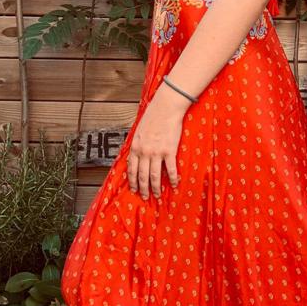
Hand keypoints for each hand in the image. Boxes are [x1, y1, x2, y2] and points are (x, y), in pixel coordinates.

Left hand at [126, 83, 190, 199]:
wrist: (166, 107)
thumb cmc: (153, 116)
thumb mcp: (139, 131)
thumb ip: (137, 144)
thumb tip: (136, 154)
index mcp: (135, 147)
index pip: (131, 169)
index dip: (132, 182)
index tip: (134, 190)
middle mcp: (144, 152)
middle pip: (142, 176)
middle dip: (143, 189)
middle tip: (145, 197)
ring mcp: (156, 153)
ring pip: (155, 176)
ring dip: (155, 188)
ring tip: (157, 196)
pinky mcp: (169, 151)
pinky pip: (170, 170)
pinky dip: (173, 179)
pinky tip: (174, 185)